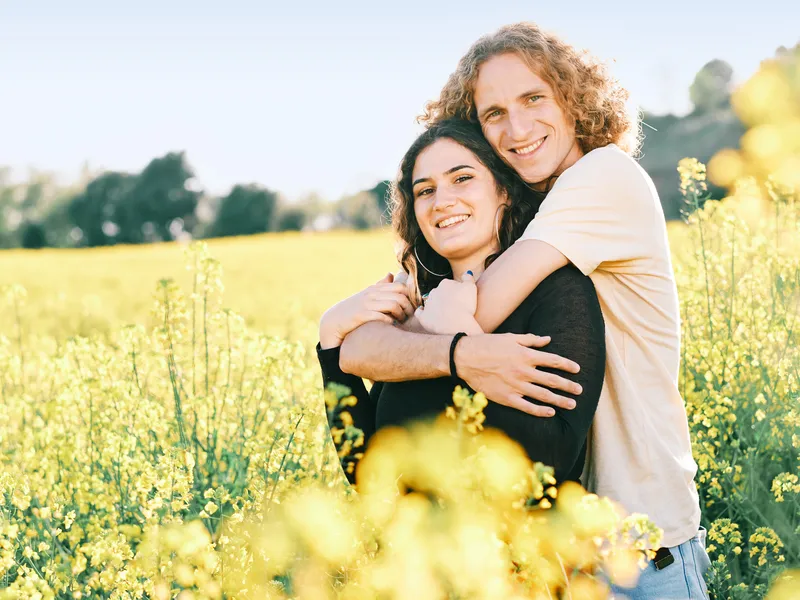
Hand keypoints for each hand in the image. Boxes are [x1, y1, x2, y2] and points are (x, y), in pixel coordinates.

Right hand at [319, 273, 413, 348]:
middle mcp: (372, 294)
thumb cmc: (354, 308)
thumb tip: (391, 274)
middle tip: (407, 317)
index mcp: (375, 288)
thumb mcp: (367, 294)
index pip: (400, 287)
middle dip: (408, 308)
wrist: (334, 320)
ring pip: (394, 305)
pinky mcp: (362, 315)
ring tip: (400, 322)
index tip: (409, 308)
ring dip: (401, 315)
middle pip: (400, 296)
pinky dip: (390, 322)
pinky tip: (390, 326)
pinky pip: (382, 317)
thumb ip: (380, 285)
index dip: (409, 297)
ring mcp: (367, 304)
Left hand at [415, 271, 481, 334]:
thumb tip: (466, 272)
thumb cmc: (466, 306)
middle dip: (445, 298)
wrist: (457, 325)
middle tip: (454, 307)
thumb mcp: (471, 288)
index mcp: (445, 283)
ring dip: (436, 306)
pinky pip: (419, 313)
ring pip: (430, 302)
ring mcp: (427, 304)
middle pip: (440, 293)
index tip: (462, 300)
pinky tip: (428, 315)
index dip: (456, 292)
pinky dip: (422, 313)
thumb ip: (468, 278)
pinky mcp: (423, 317)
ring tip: (444, 314)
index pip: (450, 285)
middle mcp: (434, 292)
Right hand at [454, 333, 582, 416]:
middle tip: (580, 390)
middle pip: (552, 380)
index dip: (567, 365)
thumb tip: (547, 339)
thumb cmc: (487, 344)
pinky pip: (527, 407)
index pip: (554, 360)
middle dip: (569, 386)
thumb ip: (530, 340)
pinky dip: (540, 410)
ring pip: (543, 396)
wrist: (465, 358)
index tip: (577, 369)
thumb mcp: (510, 337)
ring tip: (572, 404)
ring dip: (560, 400)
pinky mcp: (506, 398)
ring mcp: (516, 386)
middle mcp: (524, 371)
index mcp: (526, 355)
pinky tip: (550, 412)